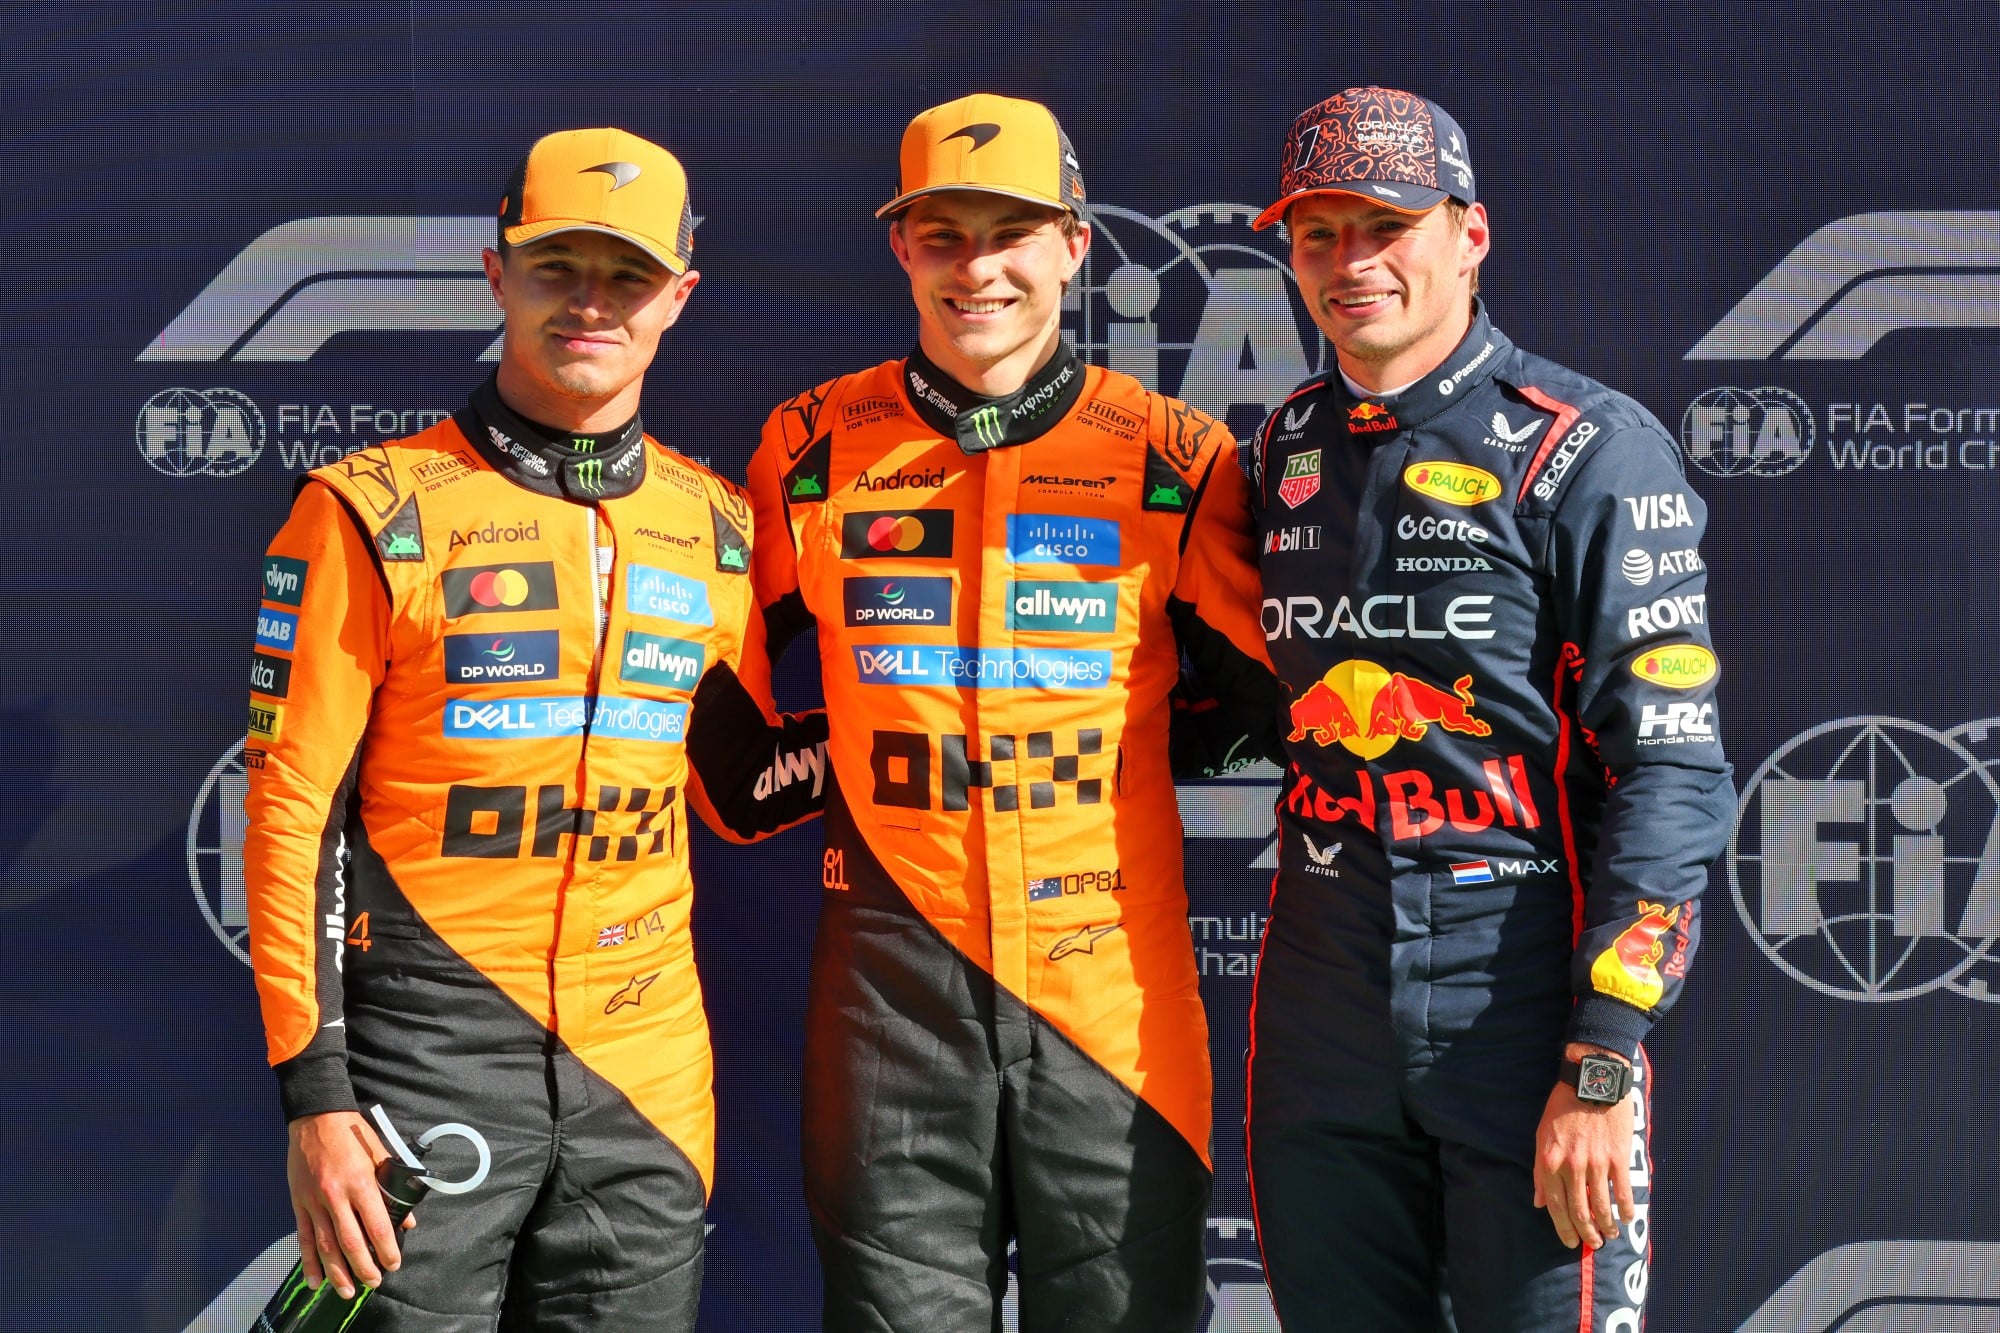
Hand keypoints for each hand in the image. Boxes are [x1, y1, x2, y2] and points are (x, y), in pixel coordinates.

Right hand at [286, 1111, 415, 1297]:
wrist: (316, 1117)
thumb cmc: (352, 1133)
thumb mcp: (380, 1155)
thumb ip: (393, 1188)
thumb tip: (408, 1220)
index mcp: (361, 1182)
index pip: (376, 1224)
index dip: (385, 1249)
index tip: (393, 1264)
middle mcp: (336, 1195)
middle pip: (350, 1241)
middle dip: (363, 1267)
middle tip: (374, 1283)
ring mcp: (314, 1201)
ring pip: (325, 1245)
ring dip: (337, 1272)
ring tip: (348, 1291)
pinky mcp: (299, 1203)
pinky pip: (304, 1238)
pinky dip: (309, 1262)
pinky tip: (315, 1280)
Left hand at [1531, 1046, 1635, 1250]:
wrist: (1592, 1081)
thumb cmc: (1563, 1106)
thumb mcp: (1541, 1135)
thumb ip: (1540, 1171)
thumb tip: (1539, 1202)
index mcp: (1549, 1160)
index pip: (1554, 1205)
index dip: (1563, 1228)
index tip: (1569, 1240)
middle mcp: (1571, 1166)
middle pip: (1578, 1210)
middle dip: (1586, 1233)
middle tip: (1592, 1243)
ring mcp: (1596, 1163)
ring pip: (1601, 1206)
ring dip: (1606, 1226)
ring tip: (1609, 1235)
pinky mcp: (1618, 1157)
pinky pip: (1622, 1192)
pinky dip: (1625, 1210)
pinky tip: (1626, 1219)